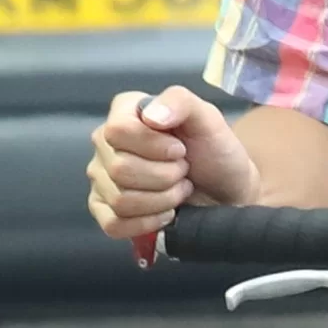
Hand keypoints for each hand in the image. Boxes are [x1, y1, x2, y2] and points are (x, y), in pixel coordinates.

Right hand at [88, 84, 251, 251]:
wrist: (225, 190)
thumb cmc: (214, 150)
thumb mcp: (207, 118)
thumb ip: (180, 102)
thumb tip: (151, 116)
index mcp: (124, 112)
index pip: (118, 131)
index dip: (154, 146)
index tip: (181, 149)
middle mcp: (105, 143)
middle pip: (119, 169)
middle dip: (164, 176)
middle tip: (183, 171)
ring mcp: (102, 178)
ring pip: (120, 200)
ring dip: (161, 200)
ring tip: (179, 190)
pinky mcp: (105, 210)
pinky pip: (113, 224)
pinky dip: (146, 223)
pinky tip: (166, 213)